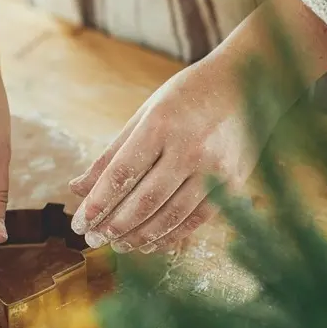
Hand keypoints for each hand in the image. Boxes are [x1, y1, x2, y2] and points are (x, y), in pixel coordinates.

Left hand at [68, 53, 262, 253]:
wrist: (249, 82)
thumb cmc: (186, 97)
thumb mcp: (145, 115)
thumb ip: (112, 154)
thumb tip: (77, 188)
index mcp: (161, 125)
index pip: (121, 174)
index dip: (98, 203)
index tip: (79, 223)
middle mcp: (190, 148)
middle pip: (145, 201)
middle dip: (115, 226)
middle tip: (94, 240)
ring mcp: (215, 168)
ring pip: (171, 216)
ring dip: (140, 237)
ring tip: (119, 245)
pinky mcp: (234, 183)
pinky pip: (197, 220)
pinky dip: (171, 236)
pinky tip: (151, 244)